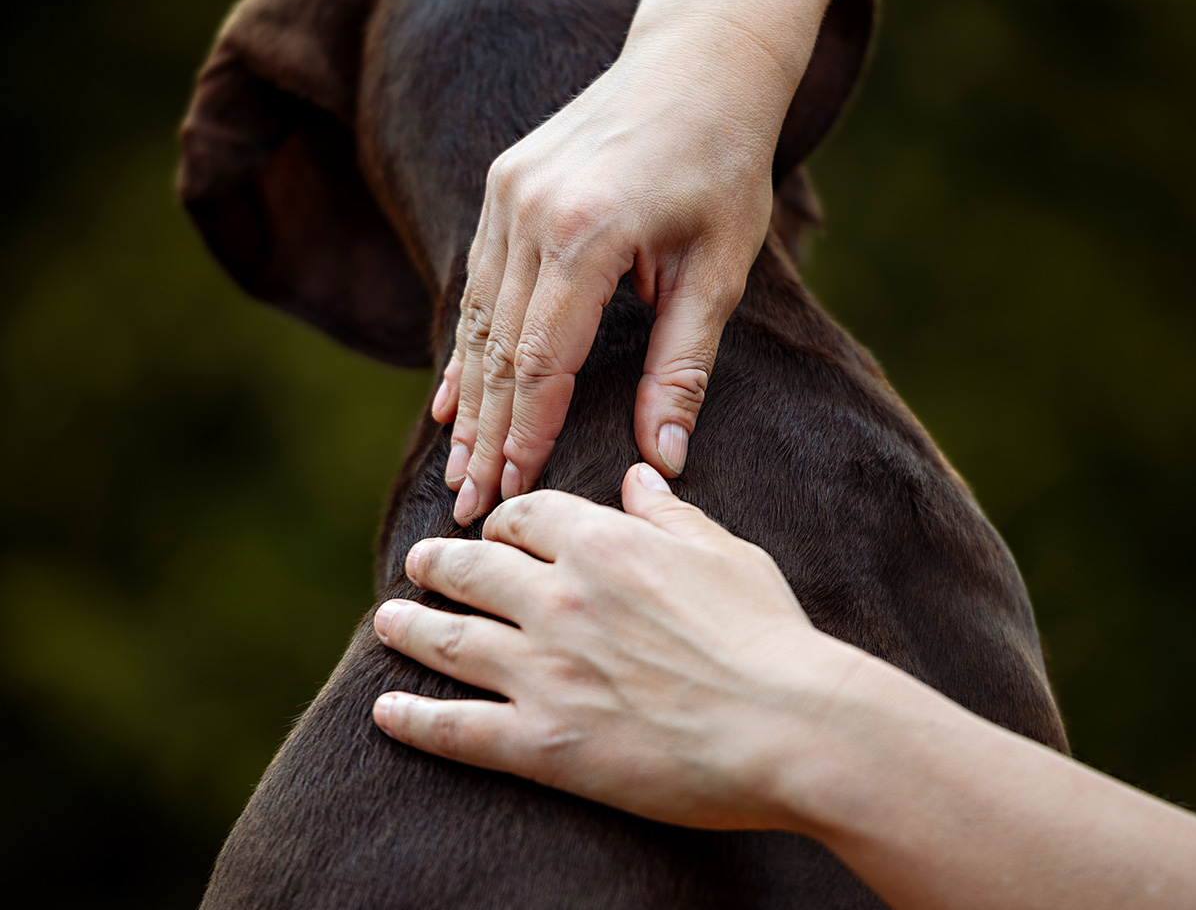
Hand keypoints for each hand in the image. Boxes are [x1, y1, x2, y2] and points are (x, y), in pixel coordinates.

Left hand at [372, 462, 860, 829]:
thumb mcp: (724, 553)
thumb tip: (639, 475)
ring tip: (386, 620)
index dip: (501, 521)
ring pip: (450, 638)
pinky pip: (458, 728)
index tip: (492, 530)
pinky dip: (415, 719)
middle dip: (437, 563)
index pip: (524, 516)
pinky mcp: (544, 742)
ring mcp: (545, 670)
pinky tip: (386, 710)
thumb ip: (668, 513)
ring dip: (410, 626)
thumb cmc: (767, 635)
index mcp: (604, 544)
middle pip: (471, 570)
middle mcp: (560, 597)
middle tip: (416, 564)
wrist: (788, 726)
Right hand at [432, 27, 788, 524]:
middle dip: (486, 434)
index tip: (514, 493)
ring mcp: (506, 194)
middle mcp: (530, 212)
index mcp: (587, 233)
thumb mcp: (720, 270)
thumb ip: (683, 366)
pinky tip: (451, 396)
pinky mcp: (502, 186)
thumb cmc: (722, 166)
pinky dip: (468, 344)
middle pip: (496, 349)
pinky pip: (476, 282)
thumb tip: (664, 458)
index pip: (541, 361)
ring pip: (477, 319)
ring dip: (469, 399)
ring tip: (457, 465)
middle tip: (466, 505)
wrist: (697, 63)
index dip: (528, 434)